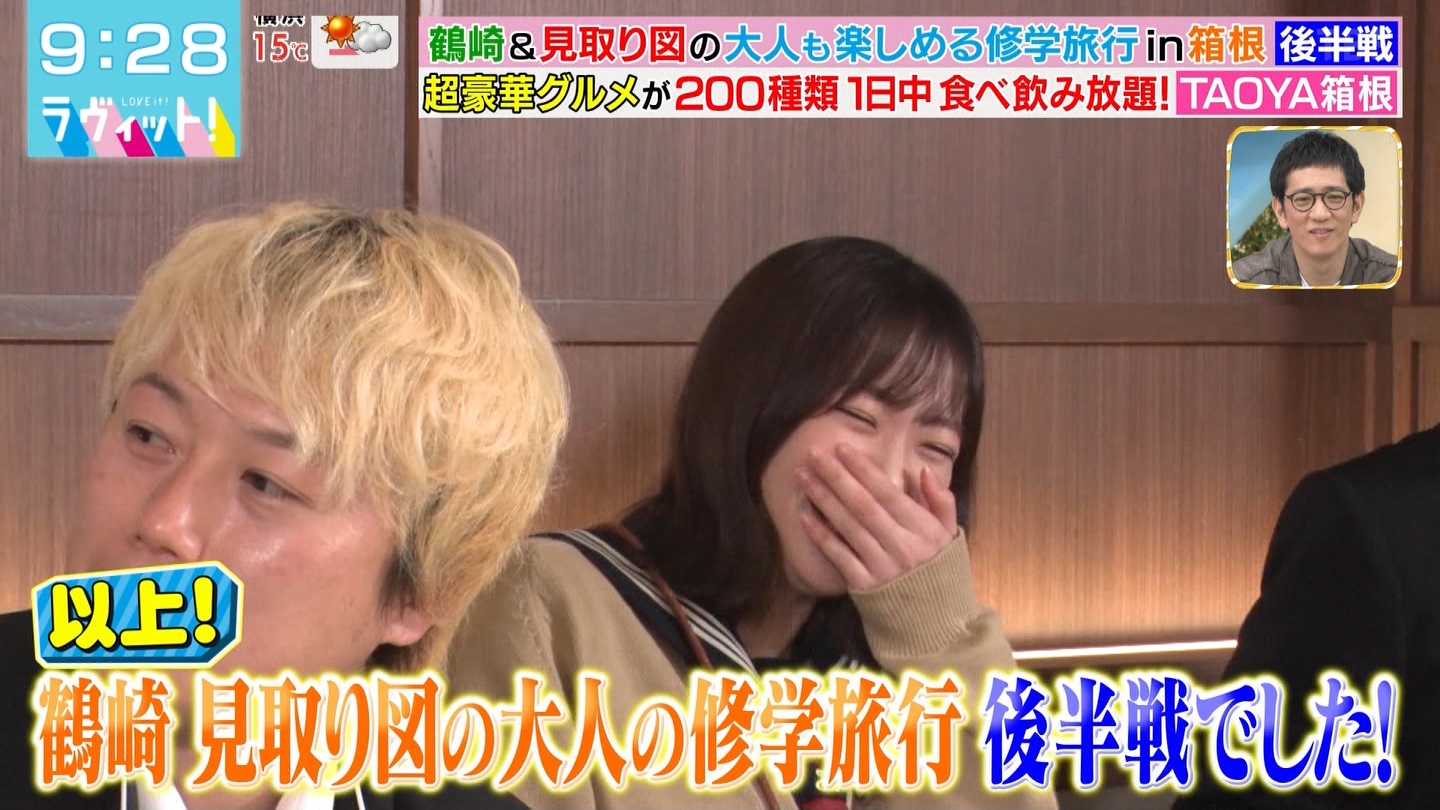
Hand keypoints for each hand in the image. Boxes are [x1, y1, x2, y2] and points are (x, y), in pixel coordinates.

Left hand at [796, 442, 962, 590]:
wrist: (937, 624)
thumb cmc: (942, 572)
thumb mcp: (951, 535)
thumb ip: (940, 501)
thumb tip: (923, 470)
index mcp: (923, 528)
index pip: (887, 492)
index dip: (862, 469)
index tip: (841, 448)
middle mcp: (901, 544)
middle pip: (862, 504)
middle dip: (836, 476)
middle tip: (813, 454)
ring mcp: (881, 566)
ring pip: (848, 526)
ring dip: (823, 499)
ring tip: (803, 478)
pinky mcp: (865, 585)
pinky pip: (839, 555)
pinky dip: (822, 535)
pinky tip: (805, 516)